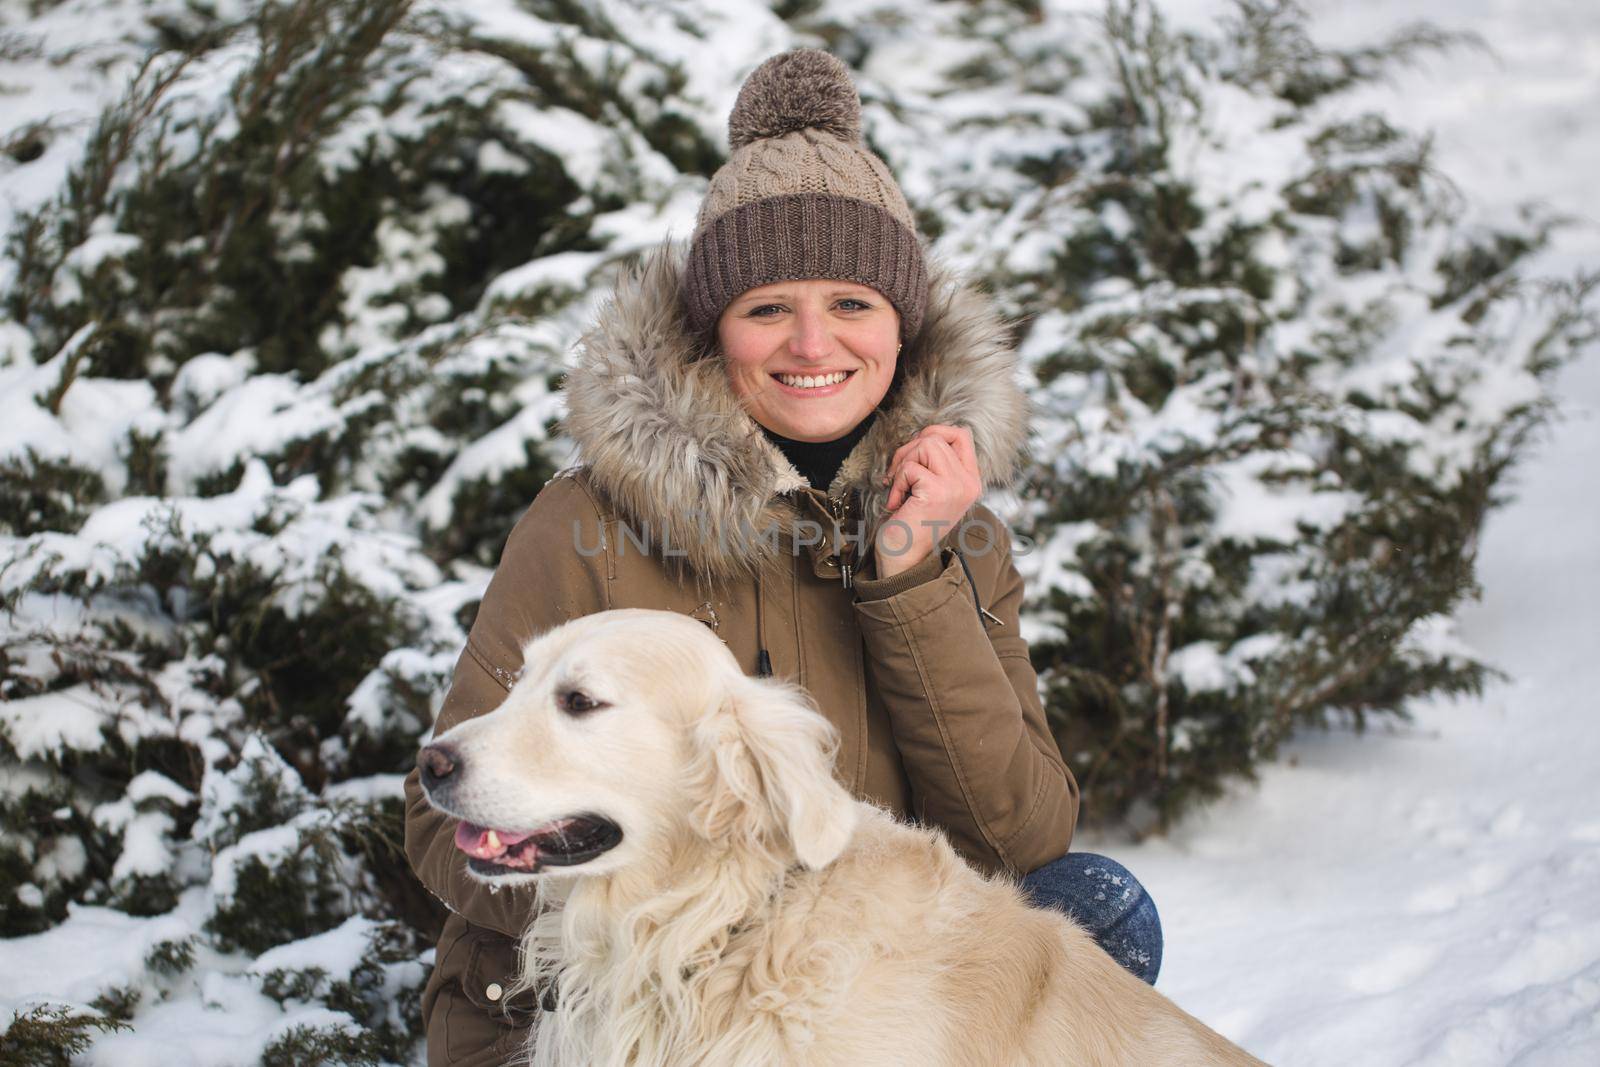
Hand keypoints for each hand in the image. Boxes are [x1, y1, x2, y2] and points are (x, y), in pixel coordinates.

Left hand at [875, 424, 981, 578]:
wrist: (904, 558)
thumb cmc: (911, 522)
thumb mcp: (931, 488)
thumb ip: (935, 463)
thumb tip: (922, 435)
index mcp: (970, 480)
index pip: (961, 434)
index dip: (934, 433)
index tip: (915, 454)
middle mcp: (969, 483)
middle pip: (936, 437)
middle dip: (909, 451)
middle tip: (898, 476)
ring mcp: (956, 487)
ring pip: (926, 445)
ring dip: (903, 464)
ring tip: (900, 489)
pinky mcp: (937, 492)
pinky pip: (911, 467)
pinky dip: (896, 482)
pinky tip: (897, 503)